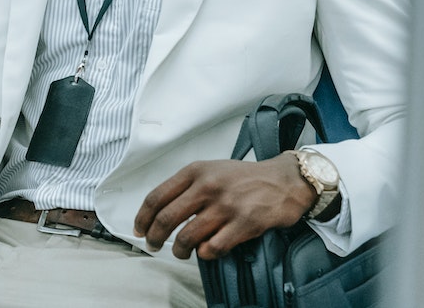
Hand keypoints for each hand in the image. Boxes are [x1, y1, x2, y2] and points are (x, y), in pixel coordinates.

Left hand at [133, 155, 316, 260]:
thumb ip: (187, 186)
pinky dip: (204, 254)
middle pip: (167, 218)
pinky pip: (213, 248)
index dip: (143, 217)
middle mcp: (208, 186)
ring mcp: (226, 205)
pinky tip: (205, 251)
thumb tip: (160, 211)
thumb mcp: (211, 170)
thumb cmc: (245, 178)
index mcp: (195, 171)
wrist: (284, 181)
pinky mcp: (244, 224)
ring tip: (180, 252)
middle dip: (154, 237)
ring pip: (187, 237)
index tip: (139, 229)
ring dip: (179, 250)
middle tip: (153, 245)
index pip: (157, 197)